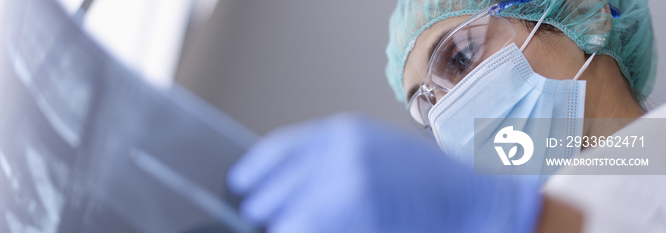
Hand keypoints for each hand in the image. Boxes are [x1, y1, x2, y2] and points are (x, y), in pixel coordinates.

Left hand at [228, 113, 541, 232]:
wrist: (475, 203)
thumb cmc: (427, 183)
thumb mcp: (375, 153)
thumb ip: (332, 161)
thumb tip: (283, 186)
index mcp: (345, 133)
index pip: (282, 148)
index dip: (256, 168)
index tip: (240, 182)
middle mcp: (343, 153)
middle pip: (278, 186)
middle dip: (266, 204)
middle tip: (258, 213)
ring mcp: (350, 185)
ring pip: (290, 216)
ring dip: (286, 223)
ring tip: (290, 224)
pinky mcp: (357, 212)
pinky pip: (308, 227)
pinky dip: (302, 229)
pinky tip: (308, 227)